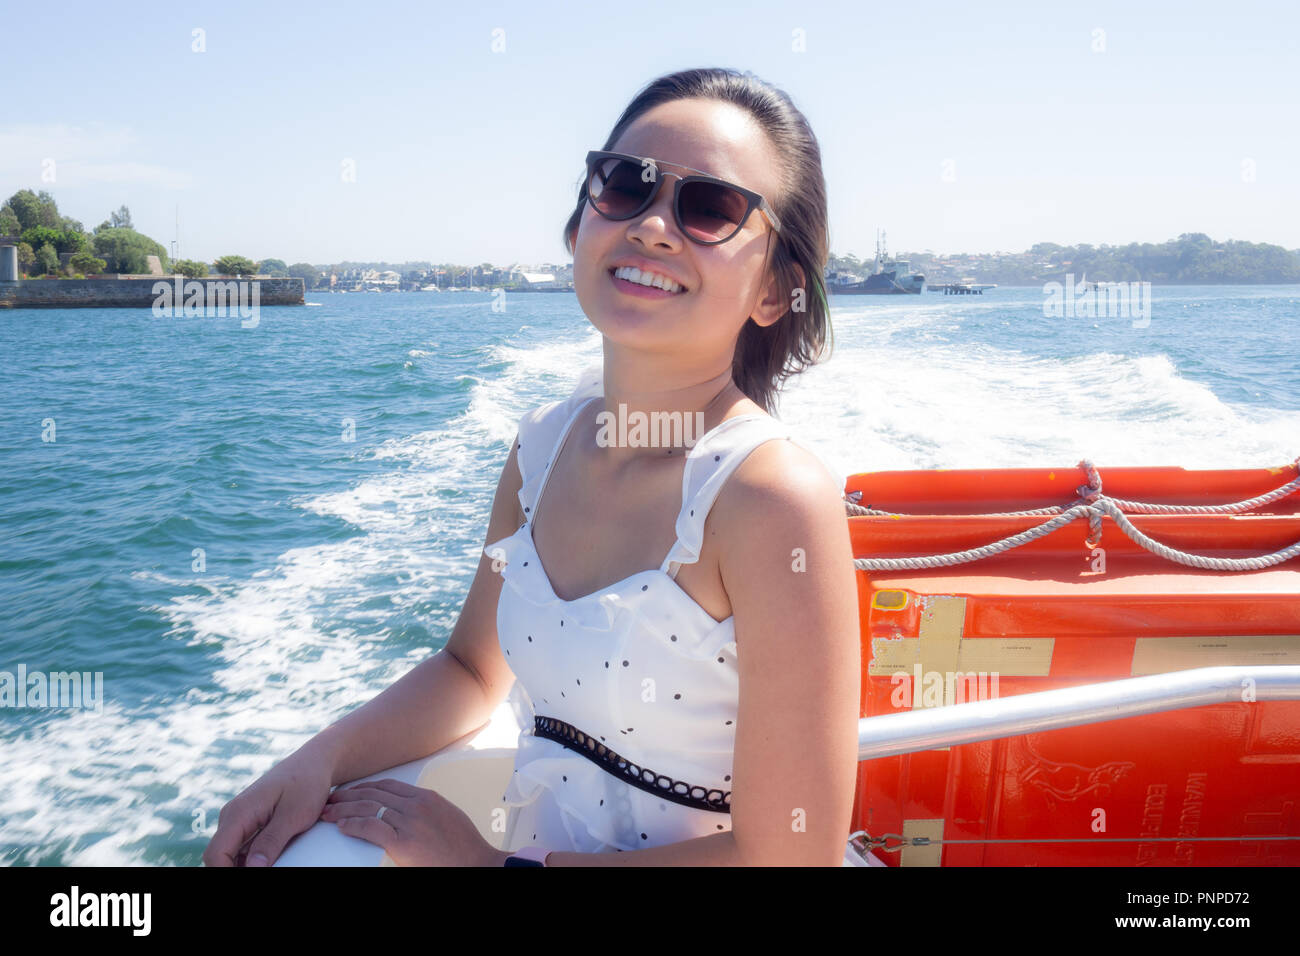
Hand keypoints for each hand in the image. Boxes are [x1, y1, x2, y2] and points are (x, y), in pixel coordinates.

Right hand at [203, 745, 335, 866]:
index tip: (251, 877)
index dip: (226, 872)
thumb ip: (271, 842)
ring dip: (245, 865)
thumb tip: (252, 869)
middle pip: (220, 856)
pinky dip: (252, 859)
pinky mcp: (249, 823)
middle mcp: (232, 816)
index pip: (216, 854)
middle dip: (235, 870)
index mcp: (238, 812)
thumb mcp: (294, 815)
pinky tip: (271, 861)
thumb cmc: (307, 784)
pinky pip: (242, 847)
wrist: (314, 763)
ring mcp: (239, 819)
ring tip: (274, 863)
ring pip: (231, 854)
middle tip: (268, 869)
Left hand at [319, 778, 508, 866]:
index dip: (364, 787)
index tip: (350, 792)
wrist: (475, 863)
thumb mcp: (447, 816)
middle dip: (347, 796)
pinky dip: (352, 825)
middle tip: (330, 799)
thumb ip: (426, 808)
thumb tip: (406, 809)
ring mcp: (409, 823)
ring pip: (367, 807)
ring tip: (328, 813)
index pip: (387, 785)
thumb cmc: (464, 846)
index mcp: (426, 797)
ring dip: (343, 809)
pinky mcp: (402, 843)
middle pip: (373, 794)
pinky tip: (342, 826)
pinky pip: (370, 827)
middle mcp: (416, 805)